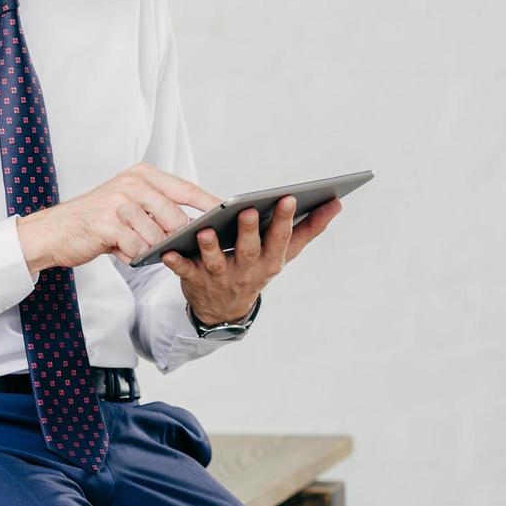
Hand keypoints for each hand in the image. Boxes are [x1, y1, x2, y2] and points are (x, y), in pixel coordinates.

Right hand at [16, 162, 221, 271]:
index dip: (209, 202)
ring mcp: (119, 202)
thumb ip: (158, 209)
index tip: (230, 212)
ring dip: (152, 249)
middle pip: (174, 216)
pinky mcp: (108, 224)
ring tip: (138, 247)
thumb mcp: (128, 203)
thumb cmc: (96, 220)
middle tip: (179, 248)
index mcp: (141, 174)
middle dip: (178, 236)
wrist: (55, 231)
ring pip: (156, 235)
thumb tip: (193, 226)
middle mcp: (132, 183)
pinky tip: (124, 252)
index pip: (185, 188)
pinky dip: (135, 255)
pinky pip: (137, 248)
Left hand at [163, 195, 343, 324]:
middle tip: (245, 210)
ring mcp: (220, 277)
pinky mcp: (195, 280)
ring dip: (210, 248)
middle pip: (248, 250)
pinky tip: (168, 251)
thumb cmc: (259, 268)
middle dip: (248, 231)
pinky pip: (184, 272)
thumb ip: (310, 228)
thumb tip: (337, 203)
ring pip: (215, 262)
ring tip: (204, 231)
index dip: (284, 220)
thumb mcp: (285, 253)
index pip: (280, 239)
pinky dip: (176, 263)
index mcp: (271, 261)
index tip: (289, 198)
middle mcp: (247, 270)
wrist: (225, 308)